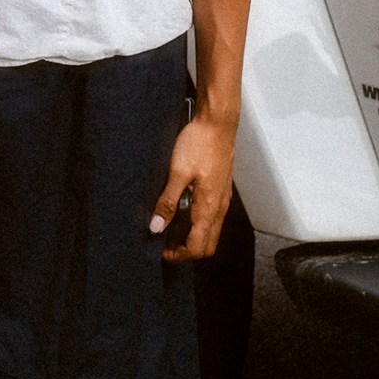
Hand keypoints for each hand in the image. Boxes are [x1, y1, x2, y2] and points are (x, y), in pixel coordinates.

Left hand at [150, 114, 235, 262]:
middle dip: (186, 250)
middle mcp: (220, 207)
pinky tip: (181, 209)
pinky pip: (212, 217)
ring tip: (169, 227)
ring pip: (210, 231)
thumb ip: (167, 202)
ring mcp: (222, 199)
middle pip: (207, 245)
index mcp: (209, 208)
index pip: (197, 247)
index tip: (161, 251)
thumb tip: (156, 227)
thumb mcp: (177, 172)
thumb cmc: (199, 143)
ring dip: (191, 236)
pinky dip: (197, 223)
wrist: (218, 122)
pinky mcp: (221, 190)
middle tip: (165, 243)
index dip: (178, 255)